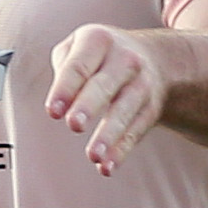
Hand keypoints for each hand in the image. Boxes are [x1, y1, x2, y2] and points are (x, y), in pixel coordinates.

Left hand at [45, 24, 167, 175]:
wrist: (154, 57)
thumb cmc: (100, 55)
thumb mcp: (78, 46)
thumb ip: (62, 68)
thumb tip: (58, 100)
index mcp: (98, 41)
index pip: (78, 66)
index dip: (65, 88)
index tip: (53, 111)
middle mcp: (124, 60)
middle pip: (104, 85)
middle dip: (89, 105)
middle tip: (74, 125)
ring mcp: (141, 84)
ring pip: (124, 111)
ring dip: (109, 135)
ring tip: (94, 155)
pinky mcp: (150, 108)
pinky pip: (136, 131)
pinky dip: (122, 150)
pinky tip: (107, 166)